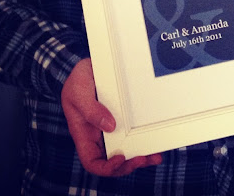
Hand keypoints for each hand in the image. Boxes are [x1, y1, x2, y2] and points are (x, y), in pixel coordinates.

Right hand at [61, 58, 162, 175]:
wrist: (90, 65)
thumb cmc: (78, 79)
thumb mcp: (78, 92)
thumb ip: (91, 110)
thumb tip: (110, 126)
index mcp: (83, 134)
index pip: (92, 162)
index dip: (106, 167)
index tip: (120, 158)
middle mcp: (97, 135)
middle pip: (112, 161)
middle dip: (128, 164)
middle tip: (143, 159)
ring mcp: (110, 128)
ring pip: (124, 150)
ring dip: (140, 156)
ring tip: (155, 156)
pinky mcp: (121, 118)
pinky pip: (131, 134)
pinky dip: (143, 140)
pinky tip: (154, 141)